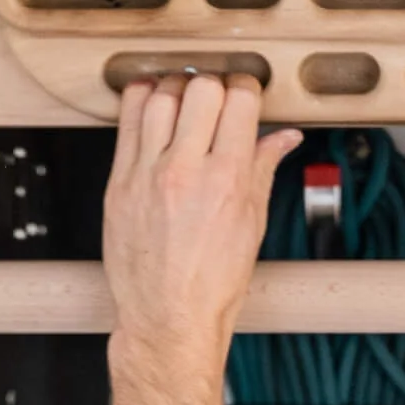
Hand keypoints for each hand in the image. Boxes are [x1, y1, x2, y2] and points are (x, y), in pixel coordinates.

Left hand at [102, 75, 301, 381]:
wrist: (168, 318)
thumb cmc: (213, 283)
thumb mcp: (252, 225)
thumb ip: (263, 170)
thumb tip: (285, 138)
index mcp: (228, 181)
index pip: (240, 100)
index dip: (246, 87)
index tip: (245, 92)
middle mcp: (187, 172)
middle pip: (201, 89)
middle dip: (214, 85)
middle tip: (216, 99)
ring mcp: (148, 174)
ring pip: (160, 96)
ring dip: (177, 88)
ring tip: (185, 100)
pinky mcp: (118, 182)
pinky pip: (126, 120)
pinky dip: (141, 100)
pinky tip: (152, 102)